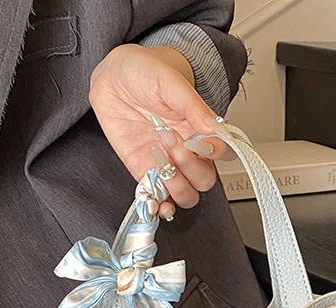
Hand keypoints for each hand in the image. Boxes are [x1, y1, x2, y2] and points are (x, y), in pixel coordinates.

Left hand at [89, 43, 233, 218]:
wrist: (113, 76)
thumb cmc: (145, 73)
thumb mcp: (171, 82)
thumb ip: (193, 106)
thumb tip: (213, 129)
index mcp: (200, 130)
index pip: (222, 154)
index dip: (214, 153)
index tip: (199, 141)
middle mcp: (188, 151)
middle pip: (205, 180)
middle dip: (190, 167)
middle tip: (171, 141)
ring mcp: (167, 164)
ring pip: (187, 195)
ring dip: (176, 185)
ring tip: (157, 156)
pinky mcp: (145, 172)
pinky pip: (159, 199)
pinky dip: (159, 207)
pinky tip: (156, 203)